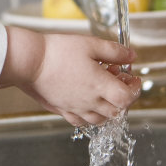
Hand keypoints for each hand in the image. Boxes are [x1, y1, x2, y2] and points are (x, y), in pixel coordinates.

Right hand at [0, 26, 140, 126]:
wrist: (29, 62)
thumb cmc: (57, 52)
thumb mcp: (90, 44)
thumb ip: (114, 52)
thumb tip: (131, 56)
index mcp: (99, 86)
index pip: (127, 98)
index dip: (135, 89)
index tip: (133, 79)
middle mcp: (89, 102)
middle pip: (117, 111)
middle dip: (123, 97)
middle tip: (119, 81)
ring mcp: (75, 109)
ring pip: (101, 119)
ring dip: (109, 108)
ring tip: (103, 91)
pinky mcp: (62, 110)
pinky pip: (82, 121)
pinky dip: (90, 115)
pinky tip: (87, 101)